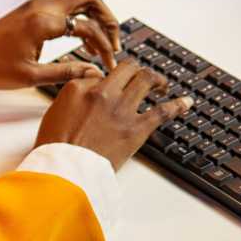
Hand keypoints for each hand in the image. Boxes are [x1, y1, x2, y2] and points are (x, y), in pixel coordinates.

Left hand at [0, 0, 122, 89]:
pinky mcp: (35, 8)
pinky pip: (67, 8)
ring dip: (96, 20)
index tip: (108, 62)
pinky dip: (81, 20)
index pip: (87, 26)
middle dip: (108, 20)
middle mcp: (43, 6)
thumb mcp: (31, 76)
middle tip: (114, 43)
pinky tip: (84, 43)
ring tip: (101, 48)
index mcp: (43, 21)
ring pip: (80, 1)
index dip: (103, 44)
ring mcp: (39, 4)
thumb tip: (94, 73)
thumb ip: (66, 73)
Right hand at [35, 58, 194, 169]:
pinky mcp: (136, 129)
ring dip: (156, 79)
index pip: (100, 73)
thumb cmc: (56, 146)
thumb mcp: (54, 111)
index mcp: (81, 87)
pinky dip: (177, 105)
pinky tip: (186, 102)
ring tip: (161, 83)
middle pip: (127, 68)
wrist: (65, 171)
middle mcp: (104, 92)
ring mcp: (122, 109)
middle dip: (135, 69)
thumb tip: (90, 81)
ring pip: (146, 80)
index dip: (106, 77)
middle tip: (140, 75)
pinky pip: (162, 112)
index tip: (112, 83)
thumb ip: (74, 92)